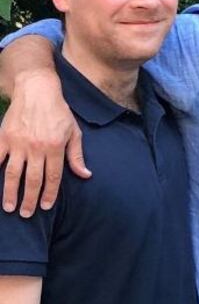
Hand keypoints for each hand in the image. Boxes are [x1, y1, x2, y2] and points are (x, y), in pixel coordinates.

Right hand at [0, 71, 89, 217]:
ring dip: (10, 192)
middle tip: (26, 214)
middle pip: (32, 179)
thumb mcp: (74, 133)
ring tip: (9, 207)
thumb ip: (77, 156)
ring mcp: (18, 142)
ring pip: (12, 173)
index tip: (45, 207)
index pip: (53, 178)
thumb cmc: (59, 112)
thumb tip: (85, 175)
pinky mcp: (4, 136)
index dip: (49, 194)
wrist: (37, 90)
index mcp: (55, 148)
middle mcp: (36, 147)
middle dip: (29, 199)